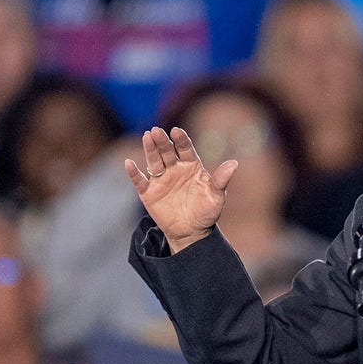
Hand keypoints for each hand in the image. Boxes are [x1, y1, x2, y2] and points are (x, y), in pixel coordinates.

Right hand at [125, 126, 237, 252]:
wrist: (192, 232)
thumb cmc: (206, 212)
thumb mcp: (216, 196)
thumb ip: (221, 179)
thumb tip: (234, 163)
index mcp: (191, 166)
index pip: (185, 149)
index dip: (181, 140)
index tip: (177, 131)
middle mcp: (175, 169)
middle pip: (167, 151)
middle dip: (162, 141)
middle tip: (156, 131)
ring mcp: (161, 179)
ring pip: (154, 161)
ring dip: (150, 149)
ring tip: (147, 137)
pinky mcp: (149, 192)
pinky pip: (140, 180)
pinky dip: (133, 173)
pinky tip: (129, 163)